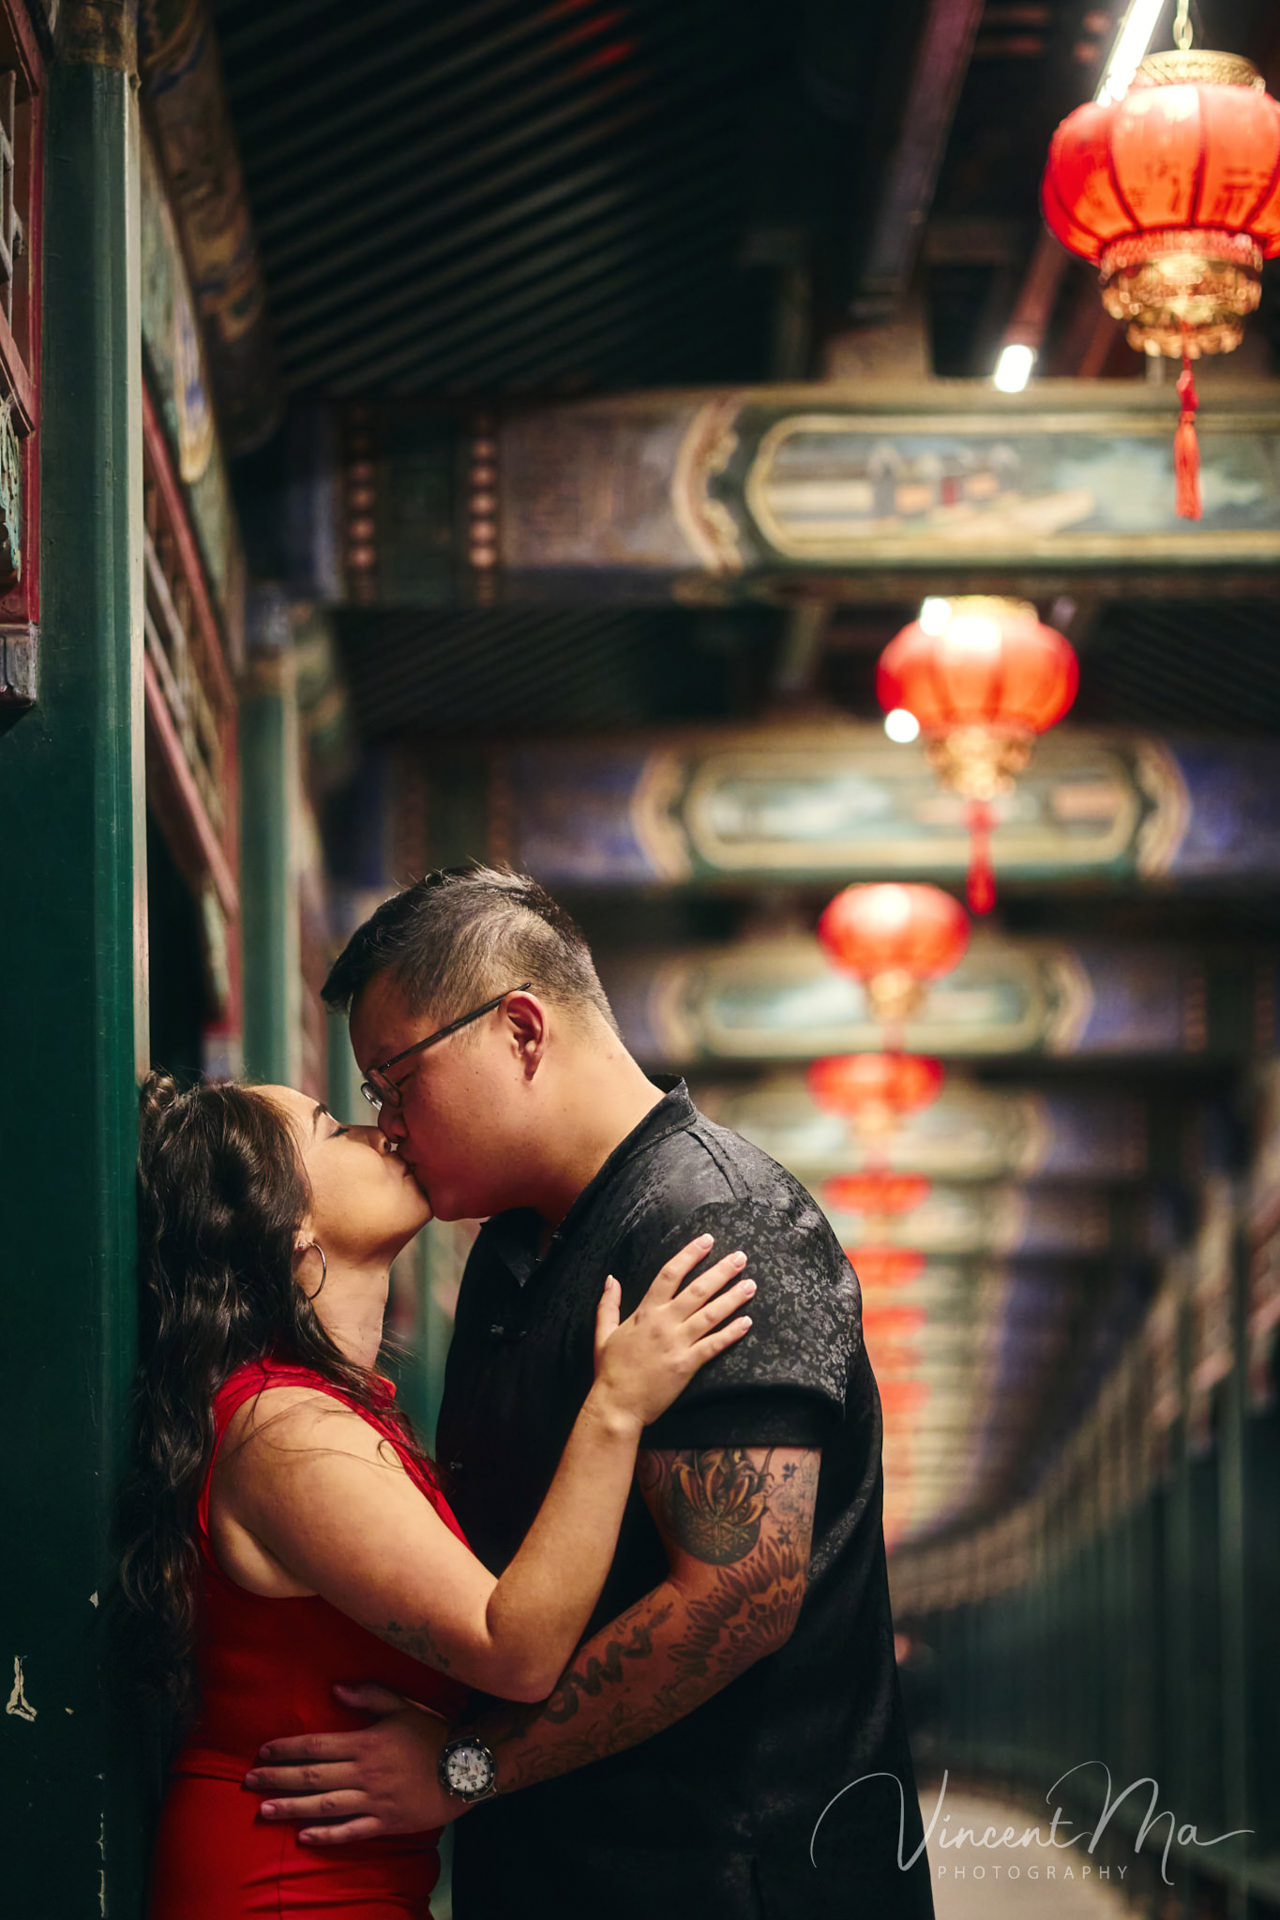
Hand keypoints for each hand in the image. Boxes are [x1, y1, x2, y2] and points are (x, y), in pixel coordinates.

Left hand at [244, 1683, 456, 1843]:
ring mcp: (373, 1800)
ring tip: (264, 1809)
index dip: (288, 1748)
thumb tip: (335, 1688)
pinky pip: (350, 1831)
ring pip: (324, 1805)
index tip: (263, 1752)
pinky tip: (303, 1837)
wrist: (466, 1768)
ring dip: (291, 1807)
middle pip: (312, 1776)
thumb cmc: (434, 1733)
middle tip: (248, 1781)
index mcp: (366, 1743)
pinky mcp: (385, 1822)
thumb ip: (369, 1695)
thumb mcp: (403, 1705)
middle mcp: (364, 1772)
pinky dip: (326, 1836)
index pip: (317, 1746)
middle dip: (277, 1778)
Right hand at [591, 1233, 754, 1427]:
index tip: (707, 1241)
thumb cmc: (610, 1370)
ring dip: (733, 1298)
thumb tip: (611, 1278)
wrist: (616, 1405)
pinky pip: (714, 1345)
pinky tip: (747, 1322)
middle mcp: (664, 1323)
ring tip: (750, 1284)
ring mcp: (677, 1343)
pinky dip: (731, 1333)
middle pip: (698, 1290)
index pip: (670, 1273)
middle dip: (721, 1271)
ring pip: (711, 1314)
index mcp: (645, 1312)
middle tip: (741, 1257)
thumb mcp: (603, 1333)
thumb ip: (608, 1304)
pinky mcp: (687, 1365)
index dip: (690, 1255)